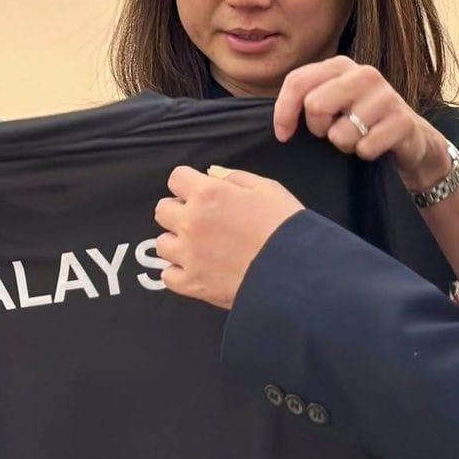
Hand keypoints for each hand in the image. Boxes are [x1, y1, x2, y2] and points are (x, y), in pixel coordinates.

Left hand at [152, 165, 302, 309]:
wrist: (296, 272)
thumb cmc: (286, 226)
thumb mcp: (267, 189)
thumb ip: (234, 177)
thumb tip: (210, 174)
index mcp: (206, 194)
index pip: (176, 179)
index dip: (188, 184)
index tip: (200, 193)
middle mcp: (190, 222)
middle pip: (162, 210)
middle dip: (179, 212)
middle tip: (202, 221)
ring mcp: (188, 255)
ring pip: (162, 244)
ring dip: (178, 243)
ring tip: (201, 249)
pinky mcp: (191, 284)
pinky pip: (168, 276)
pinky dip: (179, 273)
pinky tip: (198, 270)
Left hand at [274, 56, 450, 191]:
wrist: (411, 140)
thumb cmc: (360, 122)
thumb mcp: (330, 104)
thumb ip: (304, 100)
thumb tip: (275, 119)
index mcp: (339, 66)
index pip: (297, 81)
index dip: (283, 112)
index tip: (283, 135)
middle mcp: (364, 74)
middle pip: (315, 105)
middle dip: (318, 129)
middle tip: (331, 133)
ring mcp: (386, 96)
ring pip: (340, 133)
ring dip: (344, 145)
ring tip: (357, 139)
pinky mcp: (402, 121)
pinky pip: (365, 148)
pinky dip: (364, 154)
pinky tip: (374, 147)